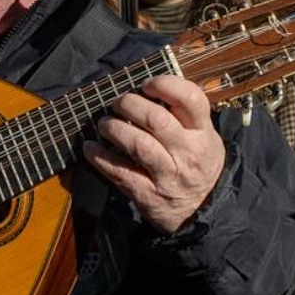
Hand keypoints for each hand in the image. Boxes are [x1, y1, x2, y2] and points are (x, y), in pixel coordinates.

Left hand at [84, 75, 225, 233]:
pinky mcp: (148, 194)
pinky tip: (90, 148)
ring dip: (114, 129)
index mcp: (203, 133)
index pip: (191, 99)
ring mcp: (168, 175)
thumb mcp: (204, 137)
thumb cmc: (198, 164)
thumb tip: (147, 89)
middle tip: (118, 102)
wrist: (203, 210)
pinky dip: (100, 158)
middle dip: (130, 104)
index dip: (166, 84)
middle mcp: (188, 152)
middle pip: (157, 120)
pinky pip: (120, 172)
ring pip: (138, 145)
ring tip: (104, 124)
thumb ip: (183, 114)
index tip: (147, 84)